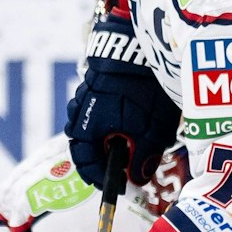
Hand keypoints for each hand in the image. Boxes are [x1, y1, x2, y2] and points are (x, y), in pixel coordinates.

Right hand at [65, 43, 178, 189]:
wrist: (137, 44)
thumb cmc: (143, 89)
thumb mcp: (151, 129)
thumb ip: (144, 157)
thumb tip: (137, 177)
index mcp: (89, 130)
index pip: (87, 164)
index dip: (102, 180)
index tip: (120, 187)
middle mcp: (80, 114)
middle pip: (83, 146)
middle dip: (101, 160)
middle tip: (122, 169)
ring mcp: (84, 96)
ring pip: (86, 127)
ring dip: (102, 139)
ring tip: (124, 143)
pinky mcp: (93, 82)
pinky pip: (92, 109)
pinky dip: (104, 120)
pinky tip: (123, 118)